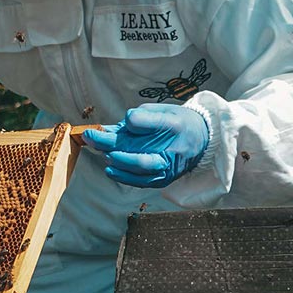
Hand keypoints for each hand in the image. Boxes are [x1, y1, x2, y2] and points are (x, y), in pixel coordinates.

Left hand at [81, 104, 208, 187]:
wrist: (201, 141)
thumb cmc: (176, 123)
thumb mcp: (161, 111)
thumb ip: (139, 118)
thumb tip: (113, 128)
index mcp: (173, 125)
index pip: (149, 122)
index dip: (131, 121)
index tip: (116, 121)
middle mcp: (172, 147)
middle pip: (138, 145)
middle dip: (110, 142)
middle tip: (91, 136)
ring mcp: (168, 166)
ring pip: (139, 165)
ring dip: (116, 159)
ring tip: (102, 152)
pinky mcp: (163, 179)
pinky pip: (141, 181)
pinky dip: (123, 176)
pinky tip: (110, 170)